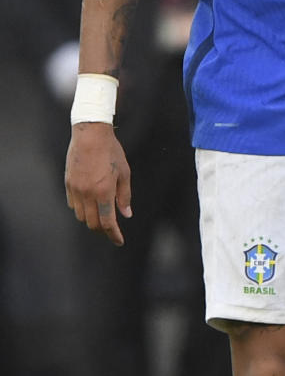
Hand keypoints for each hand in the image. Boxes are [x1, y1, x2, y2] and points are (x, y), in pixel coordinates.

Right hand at [64, 123, 131, 246]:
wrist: (90, 134)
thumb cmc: (111, 152)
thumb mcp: (124, 173)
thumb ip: (124, 196)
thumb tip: (126, 215)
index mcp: (104, 192)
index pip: (108, 222)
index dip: (114, 235)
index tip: (119, 241)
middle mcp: (88, 193)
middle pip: (93, 223)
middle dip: (103, 230)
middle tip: (112, 229)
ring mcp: (75, 189)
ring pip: (82, 216)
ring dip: (92, 220)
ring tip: (102, 215)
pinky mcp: (68, 183)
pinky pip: (73, 205)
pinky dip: (82, 209)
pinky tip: (90, 204)